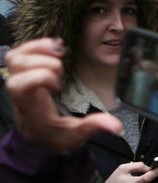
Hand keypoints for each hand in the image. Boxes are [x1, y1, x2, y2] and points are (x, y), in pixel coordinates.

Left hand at [4, 38, 121, 151]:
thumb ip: (94, 126)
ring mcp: (20, 80)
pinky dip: (36, 45)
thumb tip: (116, 125)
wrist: (38, 136)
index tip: (59, 86)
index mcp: (32, 106)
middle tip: (60, 68)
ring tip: (60, 51)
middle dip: (41, 60)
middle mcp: (20, 91)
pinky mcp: (24, 73)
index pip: (22, 84)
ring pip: (15, 56)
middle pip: (16, 64)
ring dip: (38, 48)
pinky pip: (20, 52)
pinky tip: (55, 46)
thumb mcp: (76, 135)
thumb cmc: (55, 135)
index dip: (41, 77)